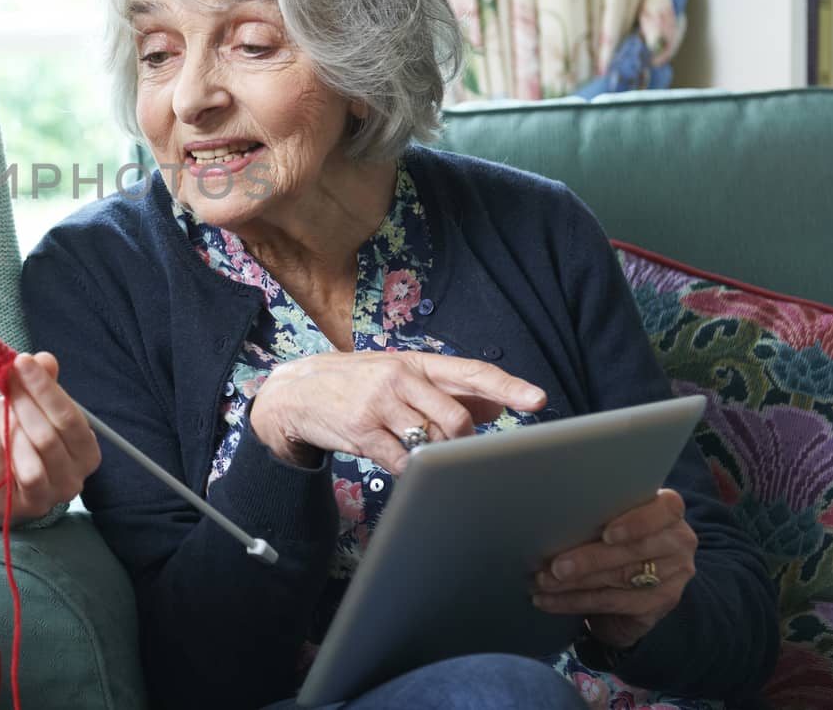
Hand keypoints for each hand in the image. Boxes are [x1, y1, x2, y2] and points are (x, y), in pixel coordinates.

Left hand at [0, 352, 101, 522]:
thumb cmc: (23, 437)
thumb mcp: (37, 408)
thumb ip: (44, 385)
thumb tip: (44, 360)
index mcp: (86, 455)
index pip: (71, 420)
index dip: (47, 389)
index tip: (23, 361)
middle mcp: (70, 482)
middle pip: (49, 439)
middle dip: (24, 402)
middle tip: (5, 376)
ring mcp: (40, 499)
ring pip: (29, 463)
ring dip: (8, 425)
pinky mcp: (6, 505)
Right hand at [247, 349, 546, 472]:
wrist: (295, 393)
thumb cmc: (354, 384)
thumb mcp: (398, 375)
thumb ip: (447, 389)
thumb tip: (496, 405)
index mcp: (414, 363)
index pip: (470, 372)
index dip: (507, 386)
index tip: (537, 400)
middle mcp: (399, 379)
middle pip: (456, 418)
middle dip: (464, 441)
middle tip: (454, 447)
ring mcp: (379, 405)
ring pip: (432, 440)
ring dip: (437, 455)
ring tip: (423, 452)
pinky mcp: (362, 432)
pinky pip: (404, 461)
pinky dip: (413, 470)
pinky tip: (405, 466)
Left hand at [533, 488, 696, 648]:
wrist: (636, 582)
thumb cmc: (616, 535)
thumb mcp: (611, 517)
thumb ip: (597, 511)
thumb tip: (549, 513)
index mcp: (668, 510)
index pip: (665, 510)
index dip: (636, 522)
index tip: (606, 534)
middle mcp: (678, 541)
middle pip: (634, 550)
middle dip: (589, 559)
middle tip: (554, 566)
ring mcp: (674, 574)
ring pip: (621, 578)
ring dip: (576, 583)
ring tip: (543, 583)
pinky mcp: (661, 602)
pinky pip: (614, 602)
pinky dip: (576, 601)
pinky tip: (549, 600)